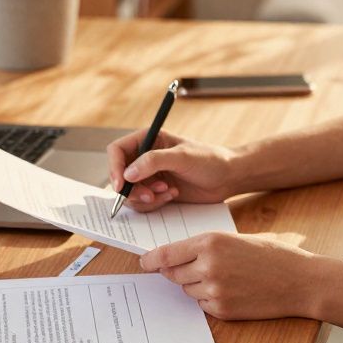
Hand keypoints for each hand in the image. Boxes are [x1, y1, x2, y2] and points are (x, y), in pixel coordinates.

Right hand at [106, 130, 240, 212]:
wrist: (228, 177)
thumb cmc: (209, 160)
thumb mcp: (182, 157)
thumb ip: (153, 162)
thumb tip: (127, 174)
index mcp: (148, 139)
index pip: (117, 151)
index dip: (114, 168)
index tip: (121, 185)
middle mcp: (145, 157)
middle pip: (120, 175)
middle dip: (132, 189)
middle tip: (150, 195)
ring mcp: (150, 175)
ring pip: (130, 192)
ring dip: (145, 197)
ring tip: (167, 192)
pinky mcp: (157, 191)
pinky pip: (143, 202)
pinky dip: (154, 203)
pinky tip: (173, 195)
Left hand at [139, 232, 321, 320]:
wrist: (300, 281)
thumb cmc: (272, 255)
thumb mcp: (236, 239)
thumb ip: (206, 246)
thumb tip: (178, 256)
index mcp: (211, 242)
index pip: (167, 254)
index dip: (152, 260)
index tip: (144, 263)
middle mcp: (208, 266)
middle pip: (173, 273)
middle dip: (177, 271)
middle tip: (191, 267)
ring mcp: (214, 290)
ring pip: (187, 289)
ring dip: (195, 284)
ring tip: (224, 277)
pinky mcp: (222, 310)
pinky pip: (202, 304)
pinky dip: (209, 298)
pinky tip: (231, 290)